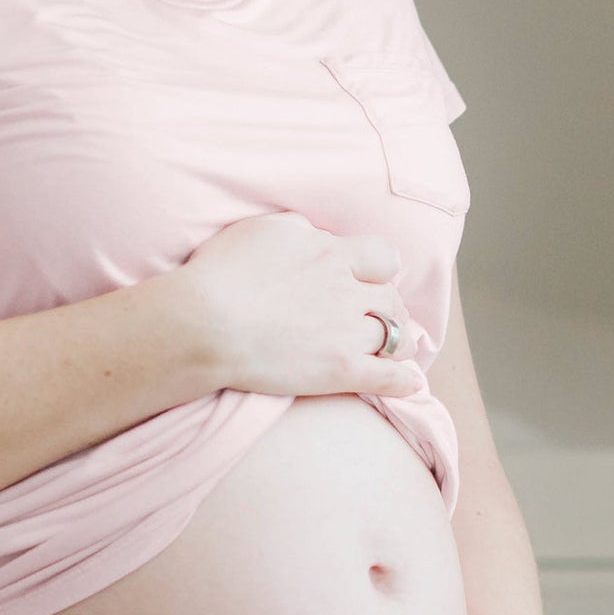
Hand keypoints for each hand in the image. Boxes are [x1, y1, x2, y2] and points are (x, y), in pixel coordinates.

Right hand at [177, 212, 423, 400]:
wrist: (204, 322)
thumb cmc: (221, 273)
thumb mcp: (261, 230)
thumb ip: (297, 229)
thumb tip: (314, 235)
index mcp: (329, 253)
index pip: (380, 256)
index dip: (379, 269)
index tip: (369, 278)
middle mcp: (346, 289)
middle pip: (391, 297)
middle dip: (389, 306)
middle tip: (380, 316)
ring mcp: (346, 332)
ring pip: (397, 335)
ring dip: (400, 341)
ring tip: (398, 348)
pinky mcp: (341, 371)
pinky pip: (388, 377)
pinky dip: (403, 381)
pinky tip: (409, 384)